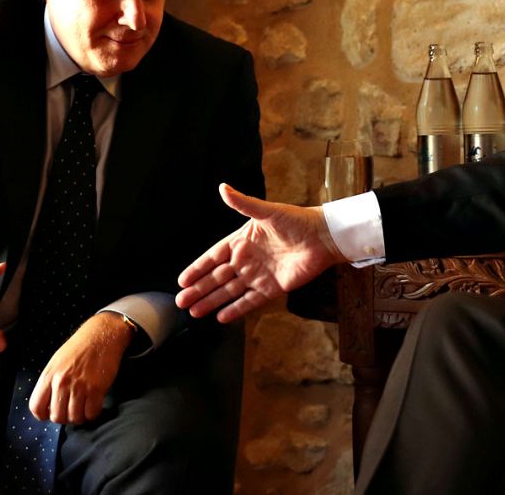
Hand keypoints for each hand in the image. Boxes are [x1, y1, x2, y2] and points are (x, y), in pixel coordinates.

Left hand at [29, 312, 134, 423]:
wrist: (101, 334)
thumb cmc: (79, 347)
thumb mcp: (56, 361)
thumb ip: (51, 381)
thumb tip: (49, 403)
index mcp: (49, 375)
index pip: (36, 407)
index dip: (43, 415)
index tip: (51, 413)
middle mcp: (61, 382)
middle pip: (57, 417)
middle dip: (64, 418)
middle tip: (71, 410)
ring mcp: (79, 386)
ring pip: (75, 418)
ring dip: (80, 417)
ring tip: (83, 408)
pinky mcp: (96, 389)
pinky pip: (91, 413)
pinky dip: (93, 414)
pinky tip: (94, 405)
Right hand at [175, 183, 345, 323]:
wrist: (323, 237)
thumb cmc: (297, 220)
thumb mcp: (267, 211)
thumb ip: (243, 202)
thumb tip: (223, 187)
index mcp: (242, 241)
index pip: (213, 257)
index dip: (197, 269)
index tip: (182, 281)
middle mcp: (247, 260)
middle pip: (217, 278)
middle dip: (199, 290)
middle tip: (181, 302)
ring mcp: (258, 275)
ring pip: (229, 291)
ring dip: (212, 301)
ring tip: (195, 312)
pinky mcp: (272, 288)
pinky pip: (250, 301)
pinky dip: (236, 309)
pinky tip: (221, 317)